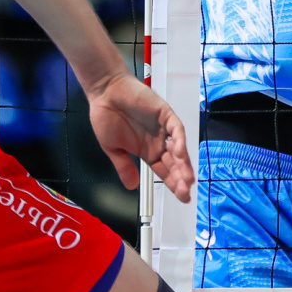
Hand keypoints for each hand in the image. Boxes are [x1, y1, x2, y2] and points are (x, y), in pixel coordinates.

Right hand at [86, 72, 195, 202]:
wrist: (104, 93)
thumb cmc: (106, 116)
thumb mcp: (112, 148)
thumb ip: (124, 166)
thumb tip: (131, 187)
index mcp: (148, 151)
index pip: (165, 171)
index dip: (174, 184)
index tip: (183, 198)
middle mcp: (159, 141)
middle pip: (175, 163)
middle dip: (181, 179)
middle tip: (186, 194)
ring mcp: (163, 128)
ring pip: (179, 148)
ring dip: (184, 164)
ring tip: (188, 180)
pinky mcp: (165, 113)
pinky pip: (176, 129)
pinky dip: (180, 141)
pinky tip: (181, 154)